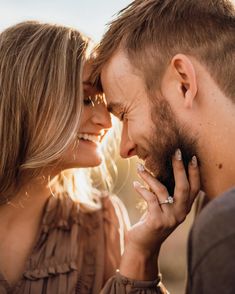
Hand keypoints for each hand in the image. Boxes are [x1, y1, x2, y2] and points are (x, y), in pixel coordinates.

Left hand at [119, 149, 199, 279]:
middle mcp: (180, 213)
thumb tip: (161, 169)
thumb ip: (166, 193)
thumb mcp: (162, 207)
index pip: (194, 188)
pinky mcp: (156, 221)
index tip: (192, 157)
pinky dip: (141, 189)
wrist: (142, 245)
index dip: (194, 173)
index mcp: (184, 209)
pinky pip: (150, 199)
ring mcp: (169, 218)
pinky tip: (135, 183)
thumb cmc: (151, 221)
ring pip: (161, 190)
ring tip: (139, 166)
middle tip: (175, 152)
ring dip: (149, 176)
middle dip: (180, 168)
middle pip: (183, 186)